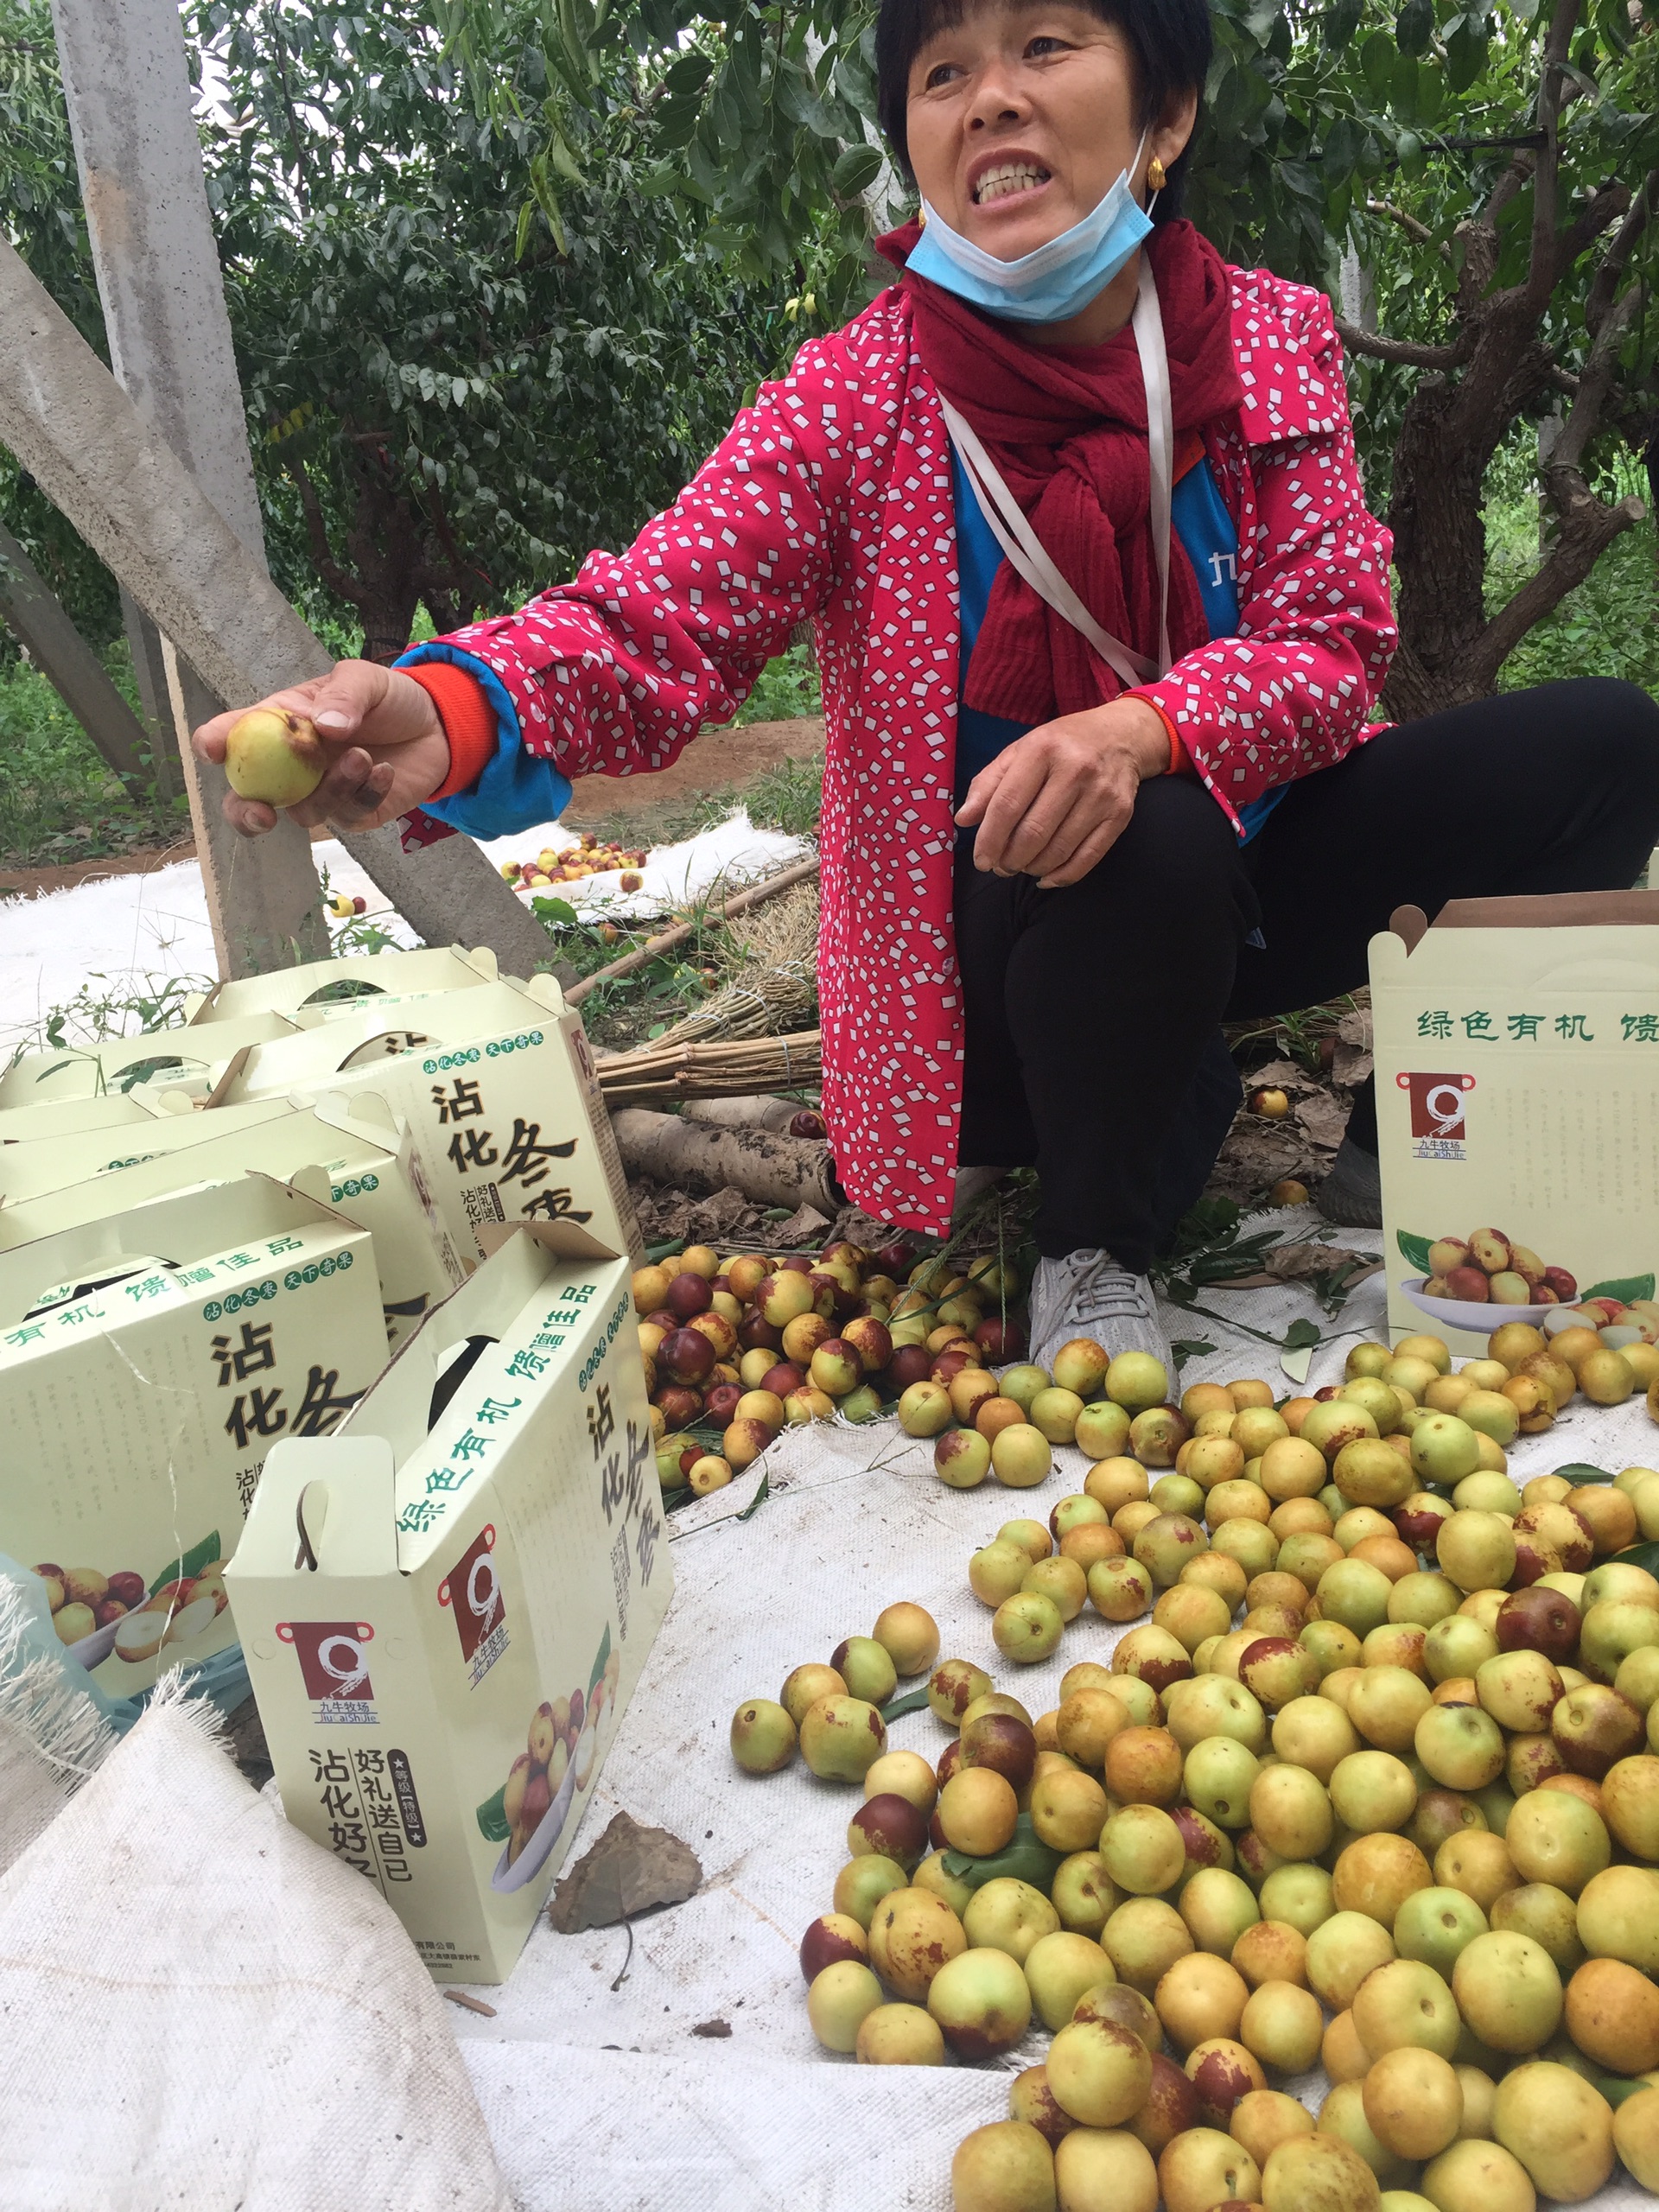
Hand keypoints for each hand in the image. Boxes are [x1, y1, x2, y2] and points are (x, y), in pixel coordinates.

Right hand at [193, 660, 452, 837]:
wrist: (436, 726)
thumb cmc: (387, 698)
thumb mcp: (365, 680)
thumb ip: (344, 696)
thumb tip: (323, 726)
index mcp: (278, 724)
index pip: (233, 736)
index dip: (214, 742)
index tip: (213, 749)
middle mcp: (289, 765)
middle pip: (247, 799)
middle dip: (245, 813)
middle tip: (262, 814)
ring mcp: (319, 793)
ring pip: (304, 813)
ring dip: (330, 788)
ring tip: (364, 755)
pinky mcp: (352, 813)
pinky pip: (347, 816)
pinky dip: (365, 794)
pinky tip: (385, 771)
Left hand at [954, 698, 1170, 886]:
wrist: (1120, 736)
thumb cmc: (1060, 746)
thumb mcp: (1019, 751)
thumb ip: (987, 784)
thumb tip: (963, 820)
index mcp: (1043, 750)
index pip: (1008, 805)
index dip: (989, 839)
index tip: (981, 860)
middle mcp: (1075, 770)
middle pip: (1033, 832)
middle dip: (1010, 859)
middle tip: (1001, 866)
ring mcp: (1101, 794)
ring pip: (1059, 850)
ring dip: (1033, 868)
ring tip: (1021, 867)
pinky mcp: (1120, 815)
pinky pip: (1088, 858)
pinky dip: (1062, 876)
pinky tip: (1045, 877)